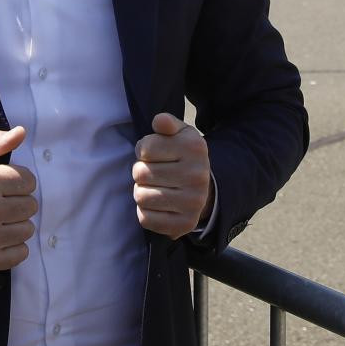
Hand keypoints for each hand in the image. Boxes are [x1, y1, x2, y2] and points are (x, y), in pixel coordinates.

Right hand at [0, 126, 37, 274]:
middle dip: (18, 201)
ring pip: (27, 229)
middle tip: (1, 202)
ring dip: (16, 224)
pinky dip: (13, 246)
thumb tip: (21, 132)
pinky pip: (20, 253)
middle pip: (30, 206)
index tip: (5, 185)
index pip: (28, 181)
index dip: (19, 181)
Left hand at [132, 113, 212, 239]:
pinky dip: (145, 212)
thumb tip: (159, 121)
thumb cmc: (183, 158)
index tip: (153, 154)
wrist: (203, 190)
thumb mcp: (179, 135)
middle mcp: (197, 175)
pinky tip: (157, 205)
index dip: (143, 151)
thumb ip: (167, 123)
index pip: (145, 148)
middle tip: (153, 174)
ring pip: (141, 196)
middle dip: (140, 172)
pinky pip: (146, 218)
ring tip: (154, 188)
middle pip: (140, 173)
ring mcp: (193, 202)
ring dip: (142, 192)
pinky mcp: (185, 224)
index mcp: (194, 147)